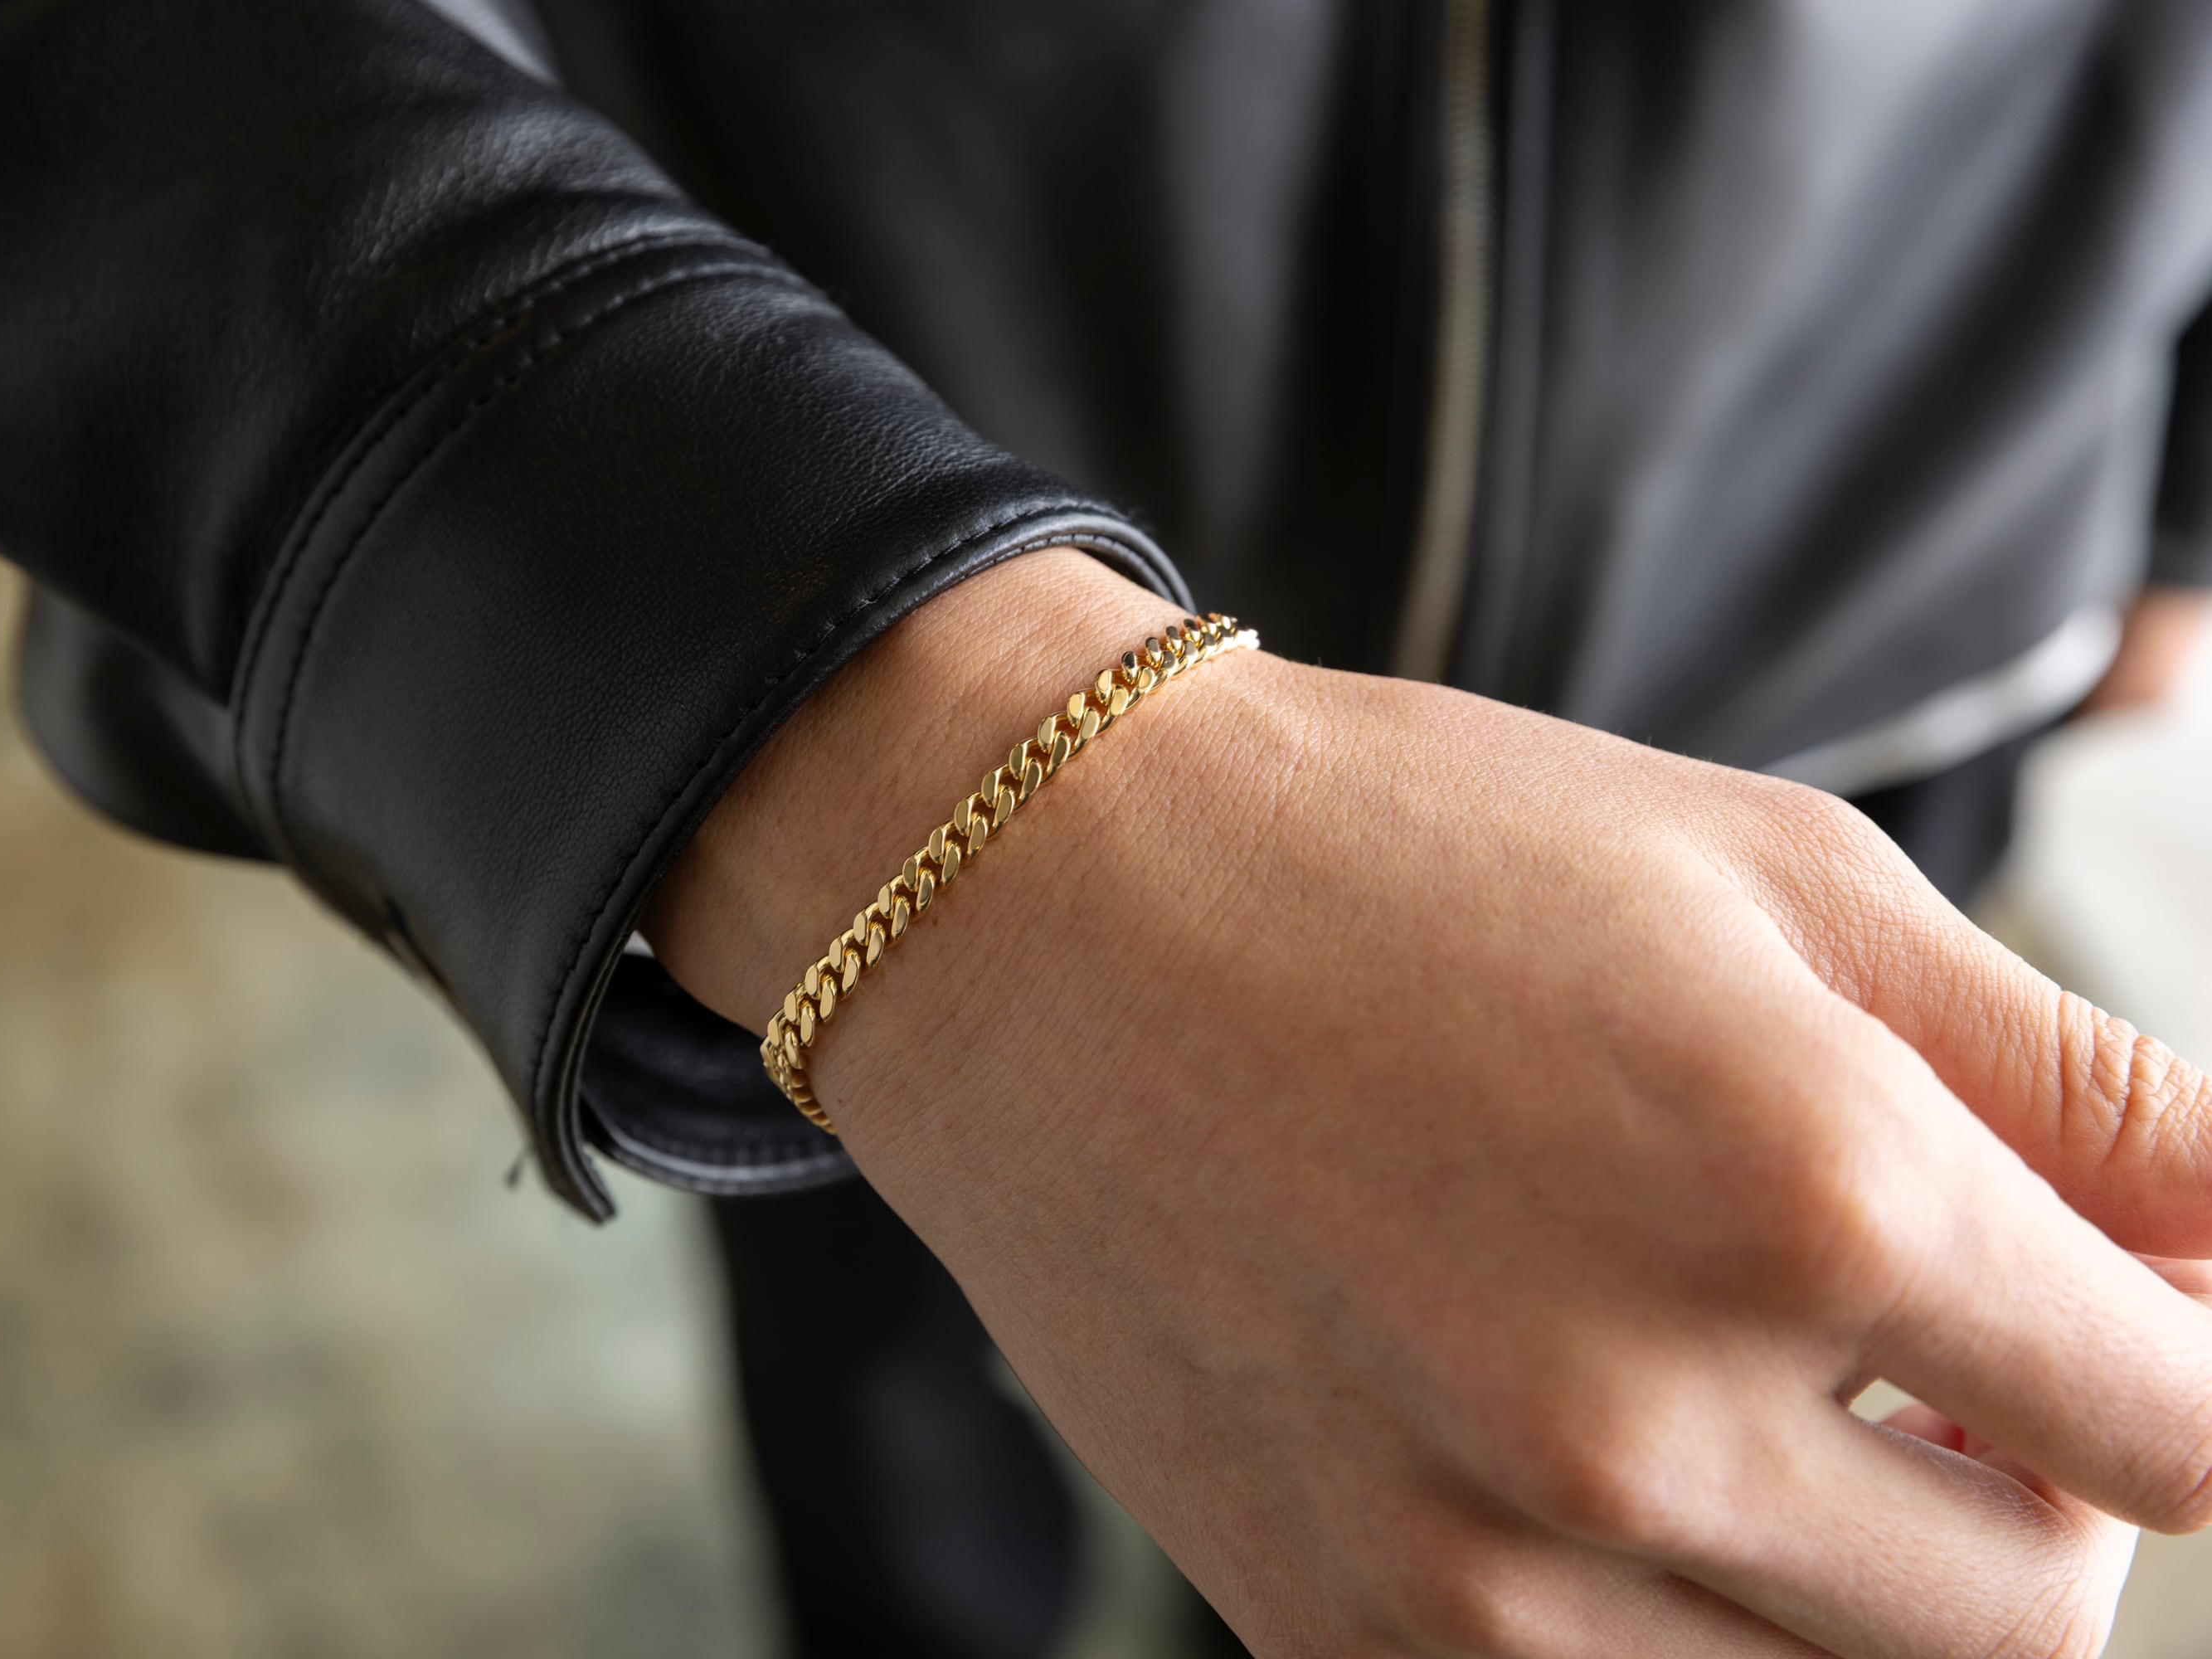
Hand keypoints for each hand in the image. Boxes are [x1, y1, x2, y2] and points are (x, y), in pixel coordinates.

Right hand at [646, 551, 2211, 1657]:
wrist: (1034, 914)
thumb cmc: (1410, 856)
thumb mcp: (1783, 884)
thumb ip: (2083, 1091)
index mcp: (1809, 1191)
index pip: (2194, 1432)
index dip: (2208, 1374)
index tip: (2139, 1321)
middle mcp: (1648, 1422)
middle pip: (2034, 1620)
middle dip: (2040, 1493)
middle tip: (1931, 1350)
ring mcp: (1475, 1568)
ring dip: (1858, 1580)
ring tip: (1748, 1397)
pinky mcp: (1342, 1634)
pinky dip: (1667, 1616)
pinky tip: (1583, 1447)